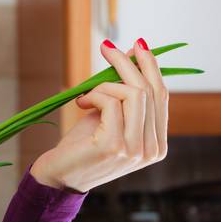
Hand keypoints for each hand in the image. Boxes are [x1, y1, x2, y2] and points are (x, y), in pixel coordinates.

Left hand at [31, 38, 168, 192]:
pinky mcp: (114, 146)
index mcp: (157, 144)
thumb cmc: (82, 146)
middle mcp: (152, 150)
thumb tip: (135, 51)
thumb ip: (125, 93)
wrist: (58, 177)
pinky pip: (110, 103)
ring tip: (87, 93)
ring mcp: (136, 150)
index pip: (162, 96)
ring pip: (133, 94)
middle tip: (106, 47)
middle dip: (128, 62)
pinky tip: (82, 104)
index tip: (138, 44)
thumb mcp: (110, 117)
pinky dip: (94, 95)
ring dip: (105, 82)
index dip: (151, 67)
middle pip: (149, 90)